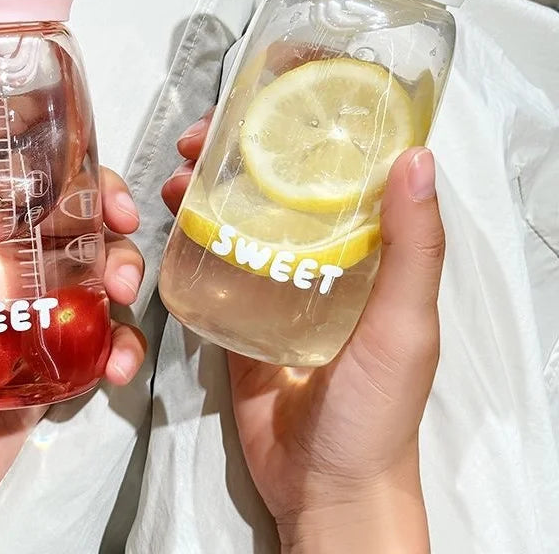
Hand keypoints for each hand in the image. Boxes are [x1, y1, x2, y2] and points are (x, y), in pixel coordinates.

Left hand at [0, 162, 145, 553]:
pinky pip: (104, 342)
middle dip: (107, 212)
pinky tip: (116, 366)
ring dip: (125, 271)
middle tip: (121, 223)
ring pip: (98, 275)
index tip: (78, 160)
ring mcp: (37, 321)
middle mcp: (4, 277)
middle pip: (70, 224)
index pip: (11, 192)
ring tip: (122, 295)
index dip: (51, 166)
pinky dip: (123, 345)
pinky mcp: (59, 367)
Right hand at [164, 114, 443, 553]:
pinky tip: (169, 215)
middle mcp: (319, 255)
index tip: (263, 98)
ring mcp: (273, 281)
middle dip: (236, 150)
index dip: (302, 127)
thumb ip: (412, 249)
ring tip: (174, 175)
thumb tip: (415, 156)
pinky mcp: (236, 309)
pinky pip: (212, 260)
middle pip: (277, 184)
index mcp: (365, 249)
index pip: (337, 169)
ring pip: (238, 214)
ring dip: (206, 185)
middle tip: (196, 137)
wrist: (322, 486)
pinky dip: (190, 232)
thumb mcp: (403, 325)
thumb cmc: (375, 406)